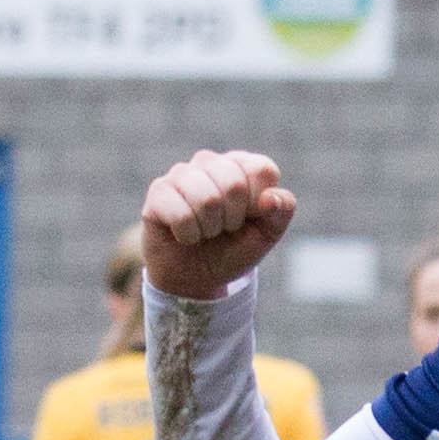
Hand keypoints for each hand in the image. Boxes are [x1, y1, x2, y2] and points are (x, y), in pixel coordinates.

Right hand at [140, 149, 297, 297]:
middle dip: (233, 220)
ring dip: (210, 229)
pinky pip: (181, 215)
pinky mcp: (158, 192)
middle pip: (234, 184)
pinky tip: (184, 234)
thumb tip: (270, 197)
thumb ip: (280, 212)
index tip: (248, 219)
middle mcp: (210, 162)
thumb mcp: (265, 235)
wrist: (195, 277)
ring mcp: (181, 174)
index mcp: (241, 165)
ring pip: (207, 199)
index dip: (258, 204)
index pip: (261, 169)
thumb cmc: (232, 249)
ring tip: (204, 232)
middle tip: (223, 229)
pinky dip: (188, 235)